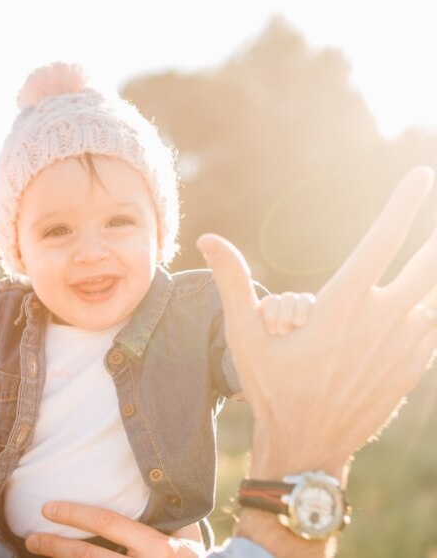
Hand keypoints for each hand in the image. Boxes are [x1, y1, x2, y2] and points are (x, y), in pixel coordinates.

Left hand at [25, 501, 203, 556]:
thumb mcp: (189, 540)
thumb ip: (170, 517)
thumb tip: (149, 478)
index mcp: (159, 547)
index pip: (109, 523)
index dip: (75, 514)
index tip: (48, 508)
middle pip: (89, 556)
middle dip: (55, 546)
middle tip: (30, 538)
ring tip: (35, 552)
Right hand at [198, 167, 436, 478]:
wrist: (308, 446)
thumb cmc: (271, 388)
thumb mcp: (245, 334)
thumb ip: (232, 281)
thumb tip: (208, 238)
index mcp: (343, 305)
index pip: (383, 239)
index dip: (404, 204)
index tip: (422, 176)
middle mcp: (383, 321)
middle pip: (430, 265)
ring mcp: (404, 347)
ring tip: (436, 255)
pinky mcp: (412, 369)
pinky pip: (436, 329)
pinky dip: (434, 310)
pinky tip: (429, 306)